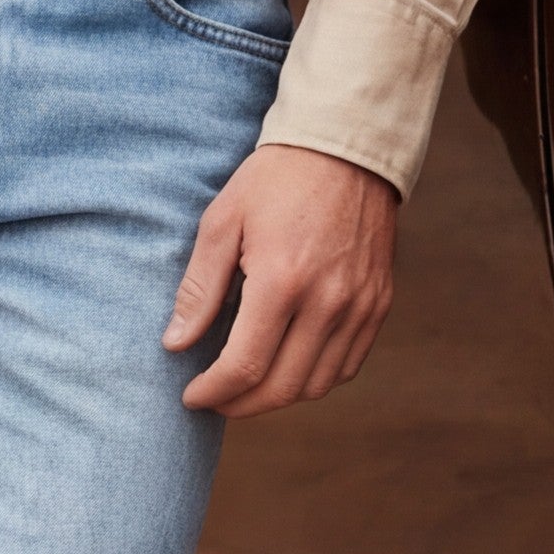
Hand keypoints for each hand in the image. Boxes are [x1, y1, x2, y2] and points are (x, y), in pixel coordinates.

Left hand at [163, 141, 398, 415]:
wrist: (344, 149)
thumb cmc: (274, 180)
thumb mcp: (221, 222)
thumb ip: (199, 289)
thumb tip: (175, 344)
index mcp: (282, 280)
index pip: (245, 365)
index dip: (213, 391)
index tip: (192, 396)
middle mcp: (328, 301)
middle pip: (283, 388)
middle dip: (240, 405)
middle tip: (214, 400)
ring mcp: (359, 305)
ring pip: (317, 385)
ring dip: (277, 397)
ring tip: (247, 387)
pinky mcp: (378, 303)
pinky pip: (348, 366)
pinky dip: (315, 379)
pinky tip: (288, 367)